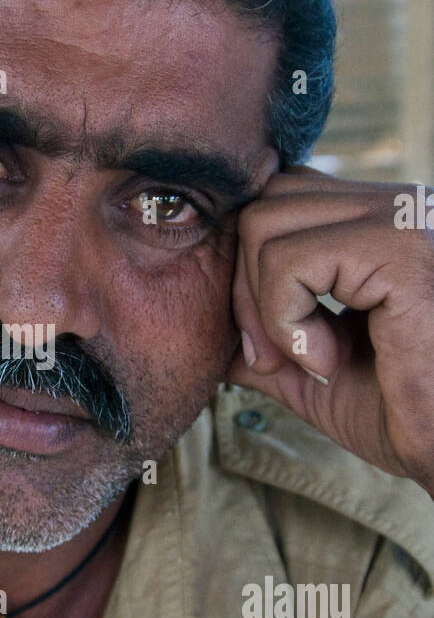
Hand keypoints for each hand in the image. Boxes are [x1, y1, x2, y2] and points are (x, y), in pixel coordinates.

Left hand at [227, 166, 433, 496]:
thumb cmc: (404, 416)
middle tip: (277, 357)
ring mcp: (400, 218)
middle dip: (244, 287)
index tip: (269, 348)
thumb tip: (212, 330)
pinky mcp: (400, 249)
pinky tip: (328, 360)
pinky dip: (285, 320)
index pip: (278, 201)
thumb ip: (267, 339)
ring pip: (264, 224)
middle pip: (262, 203)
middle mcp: (395, 204)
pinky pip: (290, 261)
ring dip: (265, 308)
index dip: (250, 271)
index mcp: (380, 222)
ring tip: (313, 360)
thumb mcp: (315, 372)